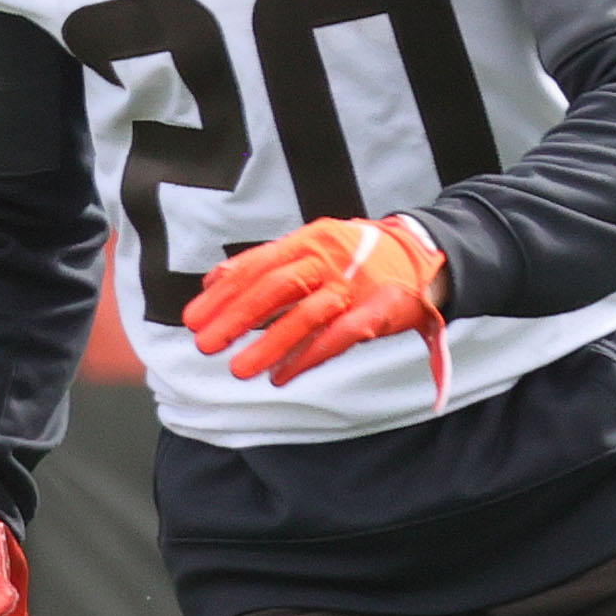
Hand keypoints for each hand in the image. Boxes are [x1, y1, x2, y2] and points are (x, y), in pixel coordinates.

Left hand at [183, 214, 448, 400]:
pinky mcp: (380, 309)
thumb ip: (264, 262)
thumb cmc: (355, 255)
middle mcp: (330, 258)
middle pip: (277, 287)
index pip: (258, 265)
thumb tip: (213, 279)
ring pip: (307, 315)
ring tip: (239, 370)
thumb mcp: (309, 247)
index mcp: (308, 240)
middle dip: (237, 318)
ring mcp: (356, 284)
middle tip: (205, 344)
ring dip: (270, 345)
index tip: (194, 317)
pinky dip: (310, 357)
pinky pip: (341, 336)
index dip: (224, 292)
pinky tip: (282, 375)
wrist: (421, 254)